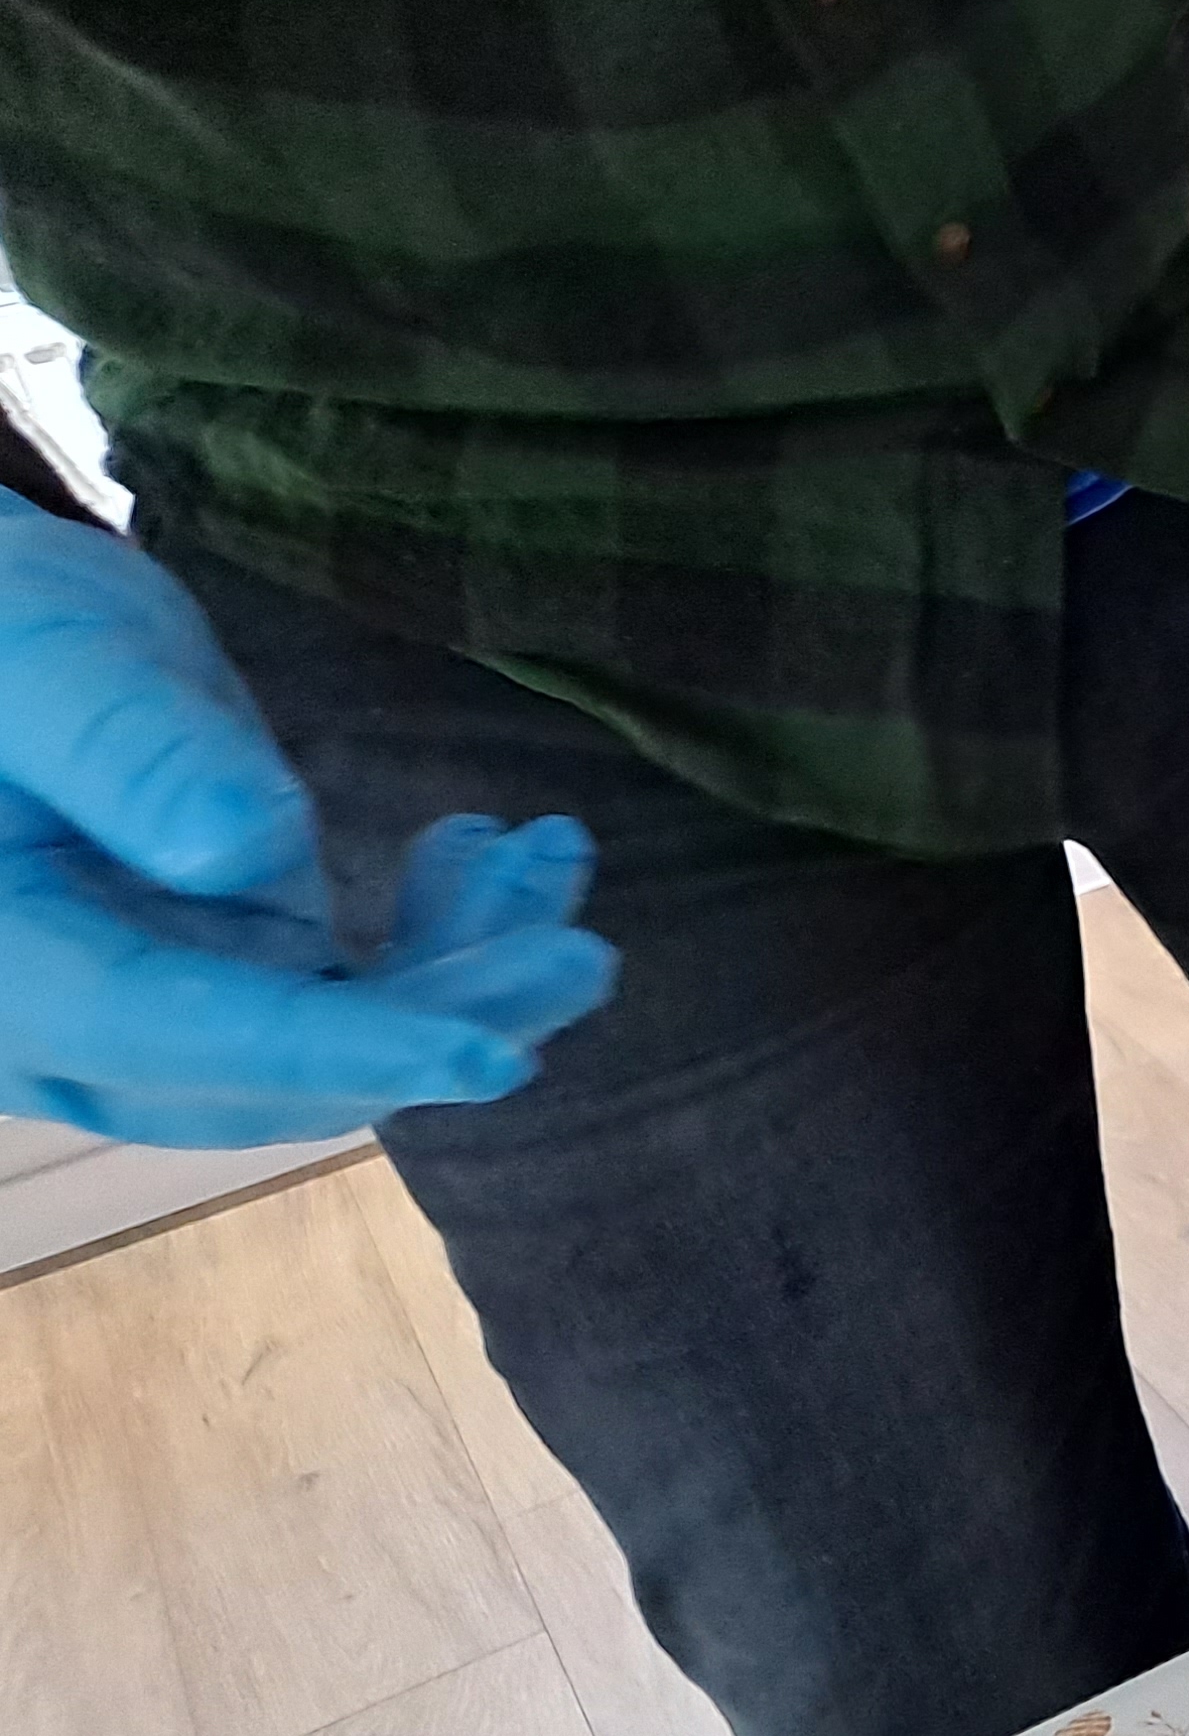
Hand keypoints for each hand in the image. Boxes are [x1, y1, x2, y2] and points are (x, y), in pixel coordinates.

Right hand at [0, 496, 618, 1145]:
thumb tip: (247, 851)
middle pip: (277, 1075)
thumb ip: (124, 751)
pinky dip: (442, 942)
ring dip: (467, 976)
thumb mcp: (45, 659)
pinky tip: (495, 857)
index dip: (340, 1051)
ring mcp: (154, 1014)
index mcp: (1, 969)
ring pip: (334, 1046)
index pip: (172, 1034)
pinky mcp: (223, 978)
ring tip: (551, 860)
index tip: (488, 1054)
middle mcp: (68, 1027)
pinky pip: (348, 999)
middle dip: (445, 1020)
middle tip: (584, 952)